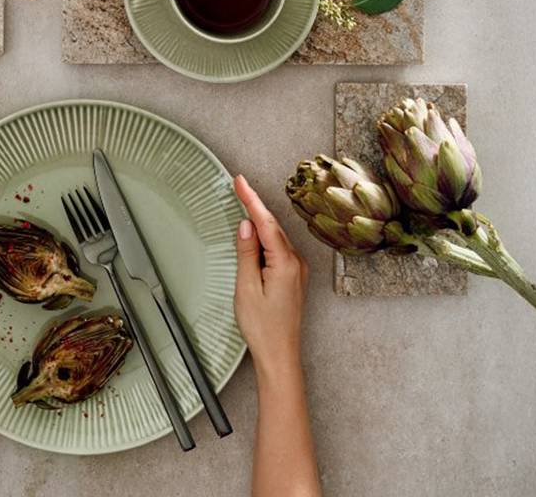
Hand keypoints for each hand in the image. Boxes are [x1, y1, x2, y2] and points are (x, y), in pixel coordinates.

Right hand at [233, 174, 309, 381]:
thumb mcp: (247, 287)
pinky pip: (278, 249)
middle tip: (238, 185)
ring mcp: (297, 270)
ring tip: (243, 203)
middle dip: (254, 206)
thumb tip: (245, 225)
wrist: (280, 355)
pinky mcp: (294, 277)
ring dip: (259, 222)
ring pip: (275, 237)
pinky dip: (265, 238)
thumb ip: (247, 253)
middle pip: (272, 226)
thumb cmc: (263, 328)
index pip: (265, 222)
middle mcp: (296, 263)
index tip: (240, 181)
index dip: (251, 199)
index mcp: (285, 263)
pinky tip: (254, 234)